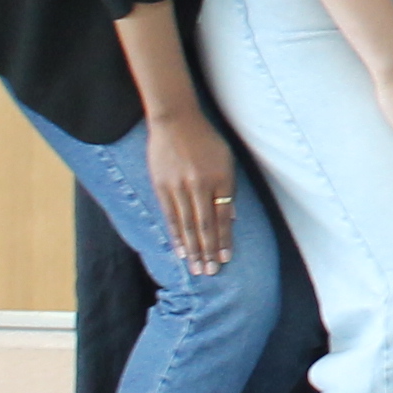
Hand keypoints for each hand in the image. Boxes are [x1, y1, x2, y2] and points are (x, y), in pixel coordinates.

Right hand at [142, 107, 235, 273]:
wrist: (175, 121)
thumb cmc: (205, 140)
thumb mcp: (226, 160)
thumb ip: (228, 189)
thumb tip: (230, 218)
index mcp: (220, 178)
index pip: (223, 217)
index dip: (224, 239)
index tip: (226, 259)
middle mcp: (200, 185)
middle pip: (205, 225)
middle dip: (208, 251)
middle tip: (210, 272)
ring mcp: (179, 187)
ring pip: (187, 225)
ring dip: (193, 249)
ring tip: (196, 268)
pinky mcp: (162, 186)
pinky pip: (170, 216)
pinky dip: (176, 235)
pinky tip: (180, 250)